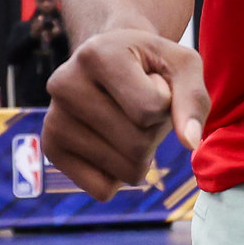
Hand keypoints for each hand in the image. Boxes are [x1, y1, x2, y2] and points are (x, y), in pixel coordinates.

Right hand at [41, 29, 206, 198]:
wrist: (106, 61)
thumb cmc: (149, 64)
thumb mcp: (181, 66)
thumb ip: (193, 99)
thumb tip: (190, 142)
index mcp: (97, 54)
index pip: (152, 108)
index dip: (167, 103)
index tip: (152, 82)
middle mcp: (65, 84)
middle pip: (138, 144)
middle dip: (155, 133)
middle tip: (141, 107)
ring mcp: (53, 119)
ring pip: (126, 170)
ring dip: (141, 155)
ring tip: (127, 122)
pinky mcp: (51, 149)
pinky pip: (103, 190)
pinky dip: (119, 176)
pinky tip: (111, 144)